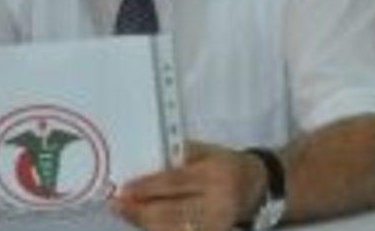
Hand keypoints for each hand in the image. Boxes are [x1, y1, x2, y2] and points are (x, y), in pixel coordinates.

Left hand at [114, 141, 265, 230]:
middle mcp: (217, 201)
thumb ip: (181, 155)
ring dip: (147, 223)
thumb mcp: (207, 151)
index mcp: (214, 174)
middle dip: (141, 210)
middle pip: (172, 210)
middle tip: (117, 206)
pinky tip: (146, 224)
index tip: (125, 189)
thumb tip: (145, 163)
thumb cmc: (225, 163)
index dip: (149, 187)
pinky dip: (162, 229)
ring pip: (175, 227)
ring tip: (127, 215)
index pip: (176, 182)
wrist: (257, 184)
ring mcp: (217, 222)